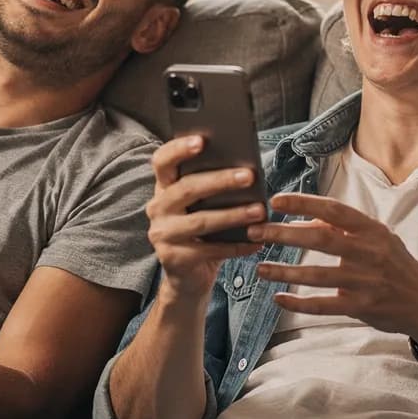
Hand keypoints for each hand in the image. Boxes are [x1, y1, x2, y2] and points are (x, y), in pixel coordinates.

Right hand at [145, 136, 265, 299]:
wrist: (187, 278)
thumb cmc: (202, 234)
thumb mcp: (202, 207)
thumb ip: (214, 189)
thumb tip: (247, 169)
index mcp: (164, 188)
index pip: (162, 161)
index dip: (179, 149)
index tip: (202, 140)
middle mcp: (158, 208)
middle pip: (187, 188)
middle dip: (220, 180)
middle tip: (249, 175)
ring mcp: (162, 234)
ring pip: (201, 221)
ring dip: (234, 215)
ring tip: (259, 211)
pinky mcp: (174, 259)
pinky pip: (210, 250)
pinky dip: (237, 246)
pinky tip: (257, 241)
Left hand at [249, 193, 417, 347]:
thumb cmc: (396, 266)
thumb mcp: (378, 239)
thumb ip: (344, 230)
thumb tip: (303, 221)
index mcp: (372, 230)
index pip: (333, 211)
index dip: (303, 203)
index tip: (275, 201)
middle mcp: (369, 252)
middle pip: (320, 239)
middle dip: (284, 235)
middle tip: (256, 232)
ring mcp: (365, 281)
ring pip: (317, 275)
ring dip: (285, 272)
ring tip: (260, 269)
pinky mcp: (361, 306)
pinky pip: (323, 305)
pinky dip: (299, 303)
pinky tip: (279, 299)